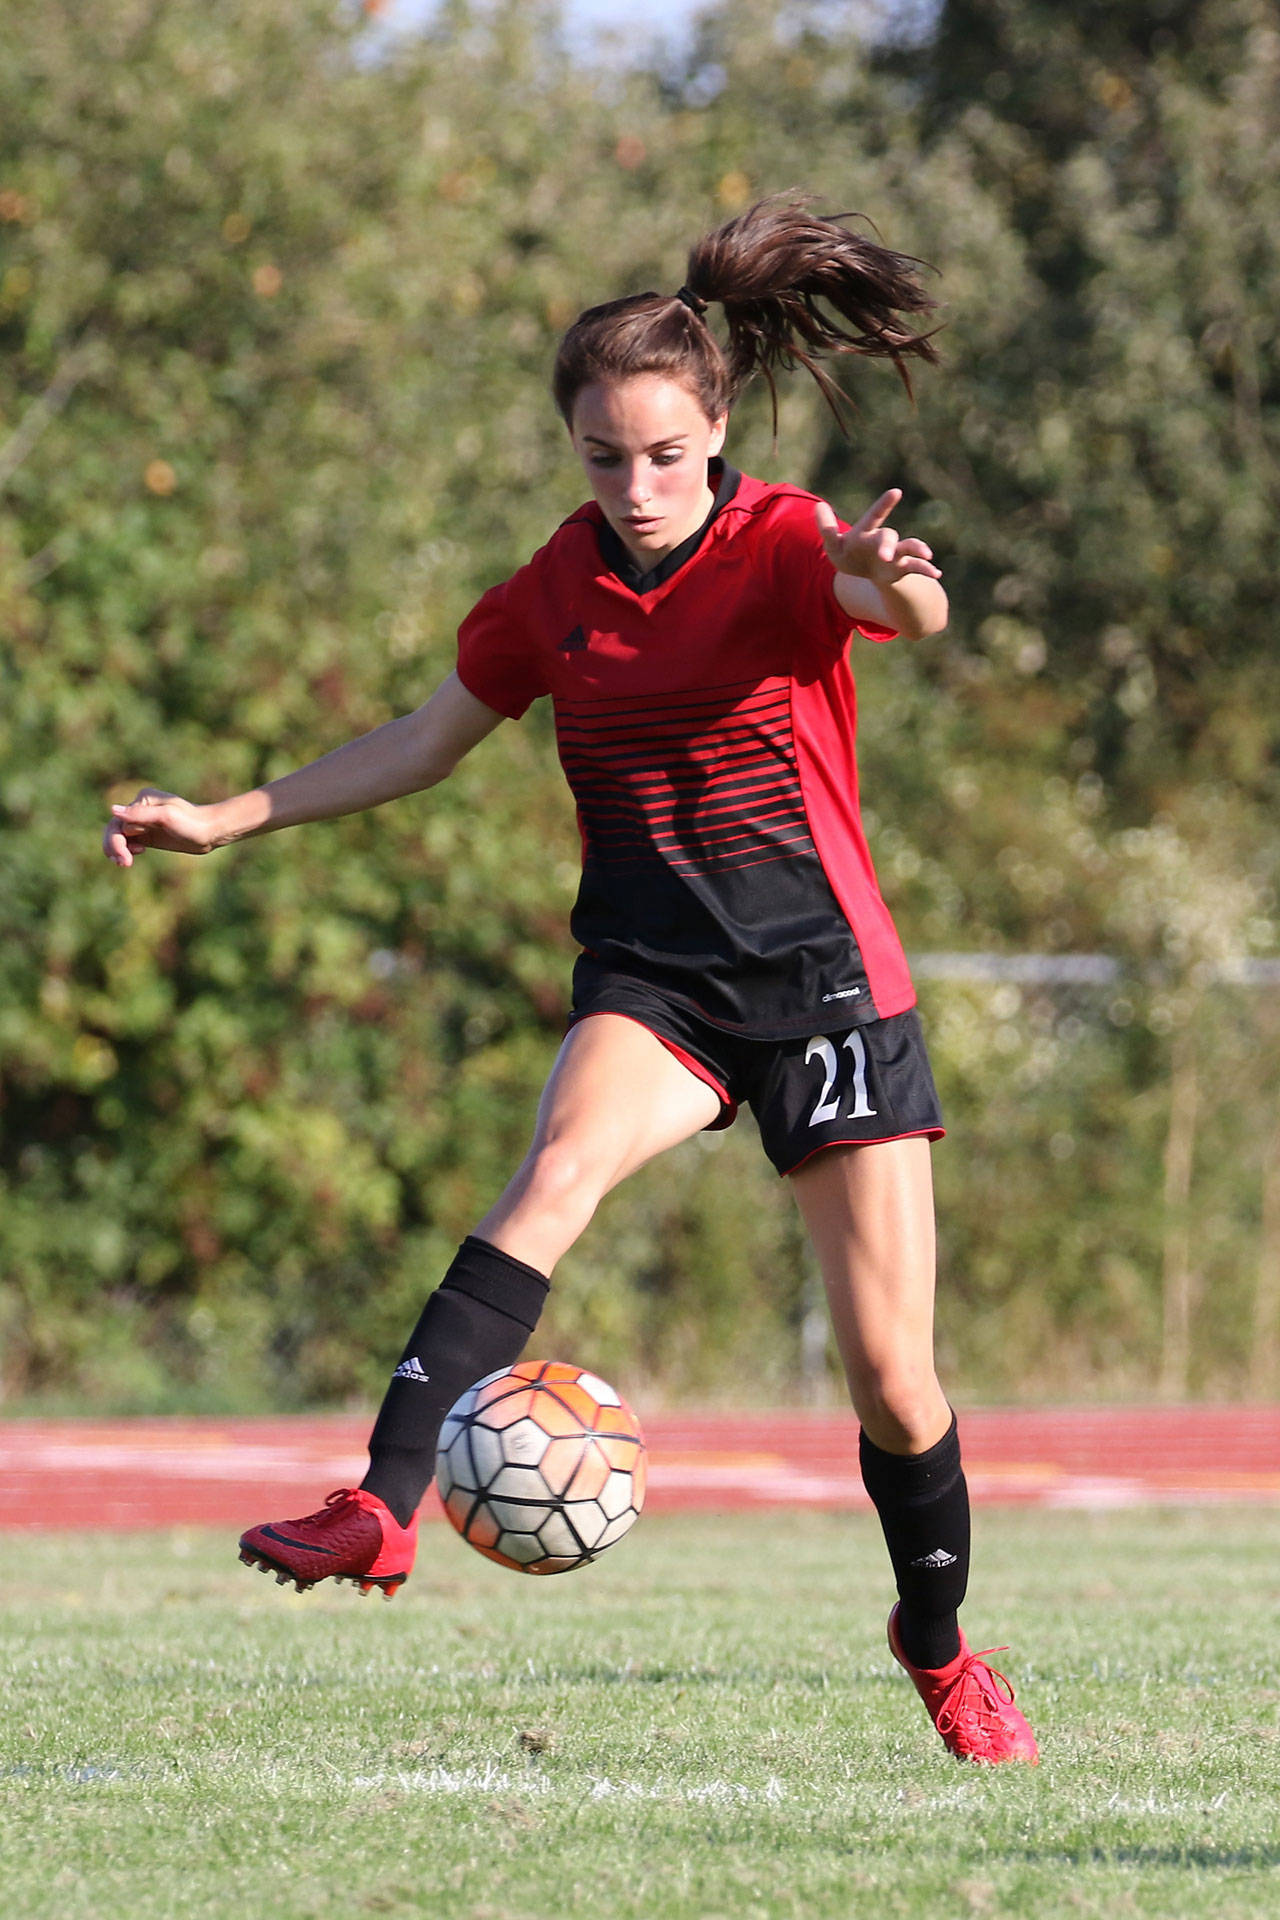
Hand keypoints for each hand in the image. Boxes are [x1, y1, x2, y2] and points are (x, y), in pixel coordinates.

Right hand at [102, 787, 219, 867]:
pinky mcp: (148, 835)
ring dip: (117, 851)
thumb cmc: (191, 822)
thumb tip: (112, 810)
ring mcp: (143, 822)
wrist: (210, 833)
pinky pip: (128, 842)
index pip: (118, 822)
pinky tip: (133, 856)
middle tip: (124, 863)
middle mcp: (139, 809)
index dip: (118, 841)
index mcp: (142, 800)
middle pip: (114, 829)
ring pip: (119, 837)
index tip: (129, 857)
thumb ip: (140, 814)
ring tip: (125, 863)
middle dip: (114, 847)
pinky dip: (126, 851)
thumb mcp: (166, 817)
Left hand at [815, 490, 940, 586]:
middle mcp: (883, 540)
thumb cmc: (849, 554)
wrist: (866, 573)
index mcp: (866, 532)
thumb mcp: (834, 545)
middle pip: (889, 536)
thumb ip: (827, 528)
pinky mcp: (902, 567)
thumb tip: (818, 506)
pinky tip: (936, 573)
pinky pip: (917, 567)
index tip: (896, 492)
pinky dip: (926, 569)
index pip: (874, 516)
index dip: (884, 505)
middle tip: (884, 556)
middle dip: (887, 545)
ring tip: (927, 555)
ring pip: (909, 547)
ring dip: (917, 550)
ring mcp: (895, 553)